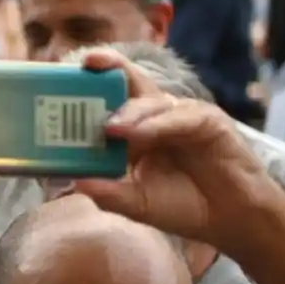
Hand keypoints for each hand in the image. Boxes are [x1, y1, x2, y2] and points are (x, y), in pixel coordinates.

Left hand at [72, 48, 284, 255]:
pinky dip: (159, 124)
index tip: (57, 79)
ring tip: (110, 127)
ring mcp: (179, 116)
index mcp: (131, 130)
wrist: (227, 220)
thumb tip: (75, 184)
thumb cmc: (179, 205)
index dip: (85, 87)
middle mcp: (152, 117)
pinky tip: (143, 134)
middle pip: (129, 83)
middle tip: (87, 63)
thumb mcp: (136, 204)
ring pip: (152, 101)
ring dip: (130, 111)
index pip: (106, 100)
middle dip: (108, 69)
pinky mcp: (208, 122)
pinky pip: (181, 117)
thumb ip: (107, 194)